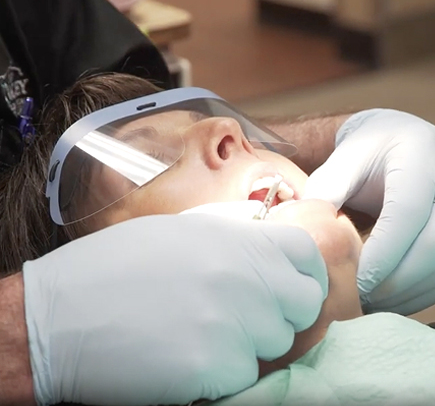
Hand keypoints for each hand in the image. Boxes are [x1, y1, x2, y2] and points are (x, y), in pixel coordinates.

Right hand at [23, 213, 326, 404]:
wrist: (62, 312)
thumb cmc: (118, 265)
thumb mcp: (182, 235)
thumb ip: (234, 244)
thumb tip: (267, 258)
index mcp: (235, 241)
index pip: (306, 254)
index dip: (305, 271)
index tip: (292, 283)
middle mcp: (243, 280)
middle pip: (301, 306)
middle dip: (280, 313)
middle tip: (243, 315)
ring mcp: (232, 327)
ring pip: (271, 346)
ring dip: (245, 344)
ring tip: (198, 331)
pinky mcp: (211, 370)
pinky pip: (240, 376)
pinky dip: (219, 372)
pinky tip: (181, 354)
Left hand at [304, 109, 434, 314]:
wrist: (396, 143)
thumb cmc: (366, 152)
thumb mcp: (343, 161)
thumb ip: (328, 189)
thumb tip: (310, 233)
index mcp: (416, 160)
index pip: (408, 212)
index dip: (384, 252)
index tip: (357, 281)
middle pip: (433, 244)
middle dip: (398, 280)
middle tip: (361, 299)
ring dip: (409, 292)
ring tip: (371, 304)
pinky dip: (419, 290)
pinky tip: (391, 298)